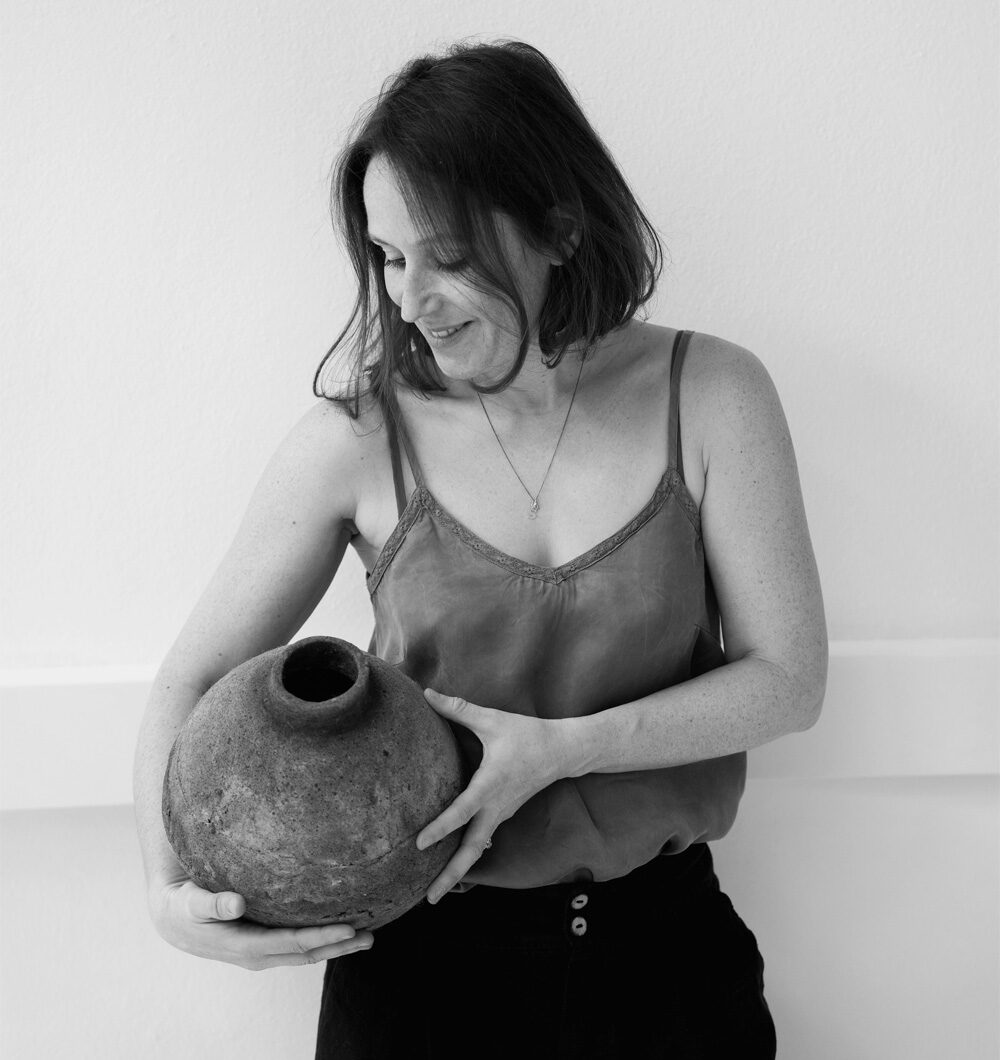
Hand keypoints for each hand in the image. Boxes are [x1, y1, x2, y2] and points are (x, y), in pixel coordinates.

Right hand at [149, 871, 373, 970]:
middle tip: (371, 935)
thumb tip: (236, 902)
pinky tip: (341, 929)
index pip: (292, 943)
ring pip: (306, 953)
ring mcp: (264, 951)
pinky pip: (298, 944)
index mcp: (245, 946)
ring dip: (336, 946)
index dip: (321, 936)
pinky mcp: (266, 942)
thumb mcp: (191, 903)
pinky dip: (322, 939)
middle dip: (339, 946)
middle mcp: (259, 954)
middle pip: (307, 953)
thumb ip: (212, 903)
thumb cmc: (183, 906)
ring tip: (367, 936)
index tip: (348, 927)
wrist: (173, 919)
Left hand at [417, 689, 583, 902]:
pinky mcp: (503, 814)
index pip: (462, 812)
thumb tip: (427, 694)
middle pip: (471, 850)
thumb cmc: (528, 735)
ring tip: (434, 893)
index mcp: (491, 785)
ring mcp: (501, 814)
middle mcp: (495, 807)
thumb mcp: (493, 719)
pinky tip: (454, 866)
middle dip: (451, 875)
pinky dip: (468, 855)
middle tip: (428, 899)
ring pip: (477, 849)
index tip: (419, 844)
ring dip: (458, 871)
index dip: (440, 827)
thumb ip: (459, 710)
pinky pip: (483, 840)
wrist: (563, 751)